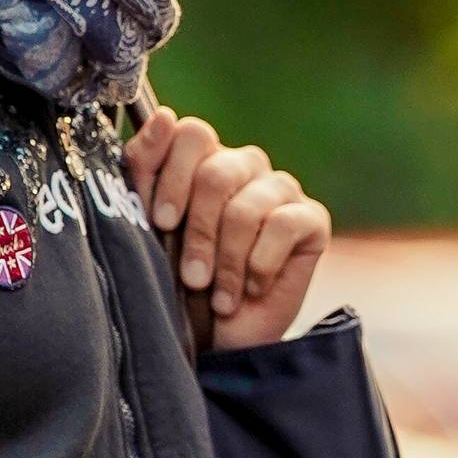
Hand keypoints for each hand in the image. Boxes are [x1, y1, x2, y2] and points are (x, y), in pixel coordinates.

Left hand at [124, 108, 330, 351]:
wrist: (219, 342)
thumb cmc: (179, 284)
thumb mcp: (150, 229)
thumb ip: (146, 170)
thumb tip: (164, 115)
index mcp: (202, 159)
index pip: (191, 133)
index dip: (171, 176)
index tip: (161, 222)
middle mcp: (243, 166)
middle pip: (217, 172)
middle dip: (197, 233)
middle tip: (189, 277)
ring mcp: (280, 189)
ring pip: (246, 207)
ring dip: (226, 262)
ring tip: (217, 295)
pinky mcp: (312, 218)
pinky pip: (282, 227)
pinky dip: (259, 267)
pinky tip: (251, 290)